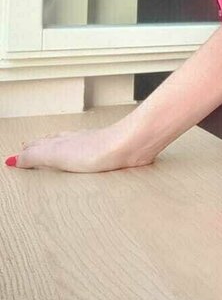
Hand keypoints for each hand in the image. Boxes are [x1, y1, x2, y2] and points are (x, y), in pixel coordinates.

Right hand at [9, 123, 153, 172]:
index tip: (20, 153)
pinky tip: (87, 159)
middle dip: (41, 146)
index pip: (40, 144)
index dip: (29, 149)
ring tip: (55, 151)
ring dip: (60, 147)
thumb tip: (14, 159)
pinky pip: (89, 153)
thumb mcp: (56, 155)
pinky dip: (81, 155)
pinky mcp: (109, 154)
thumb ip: (35, 156)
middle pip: (54, 141)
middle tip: (31, 148)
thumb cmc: (97, 149)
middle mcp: (76, 140)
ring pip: (71, 144)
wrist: (129, 145)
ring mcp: (93, 145)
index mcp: (61, 141)